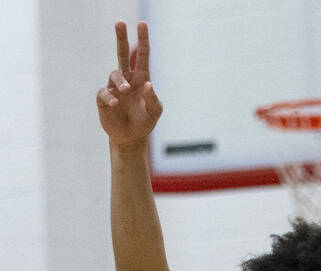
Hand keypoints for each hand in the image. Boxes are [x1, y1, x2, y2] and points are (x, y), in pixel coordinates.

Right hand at [96, 21, 161, 146]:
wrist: (131, 137)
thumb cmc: (145, 121)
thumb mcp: (155, 111)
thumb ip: (154, 99)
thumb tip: (148, 84)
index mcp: (141, 79)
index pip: (142, 56)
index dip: (143, 40)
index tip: (142, 24)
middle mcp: (127, 80)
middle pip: (122, 54)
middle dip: (121, 38)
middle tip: (120, 22)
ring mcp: (114, 88)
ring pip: (114, 75)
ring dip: (120, 81)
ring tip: (125, 91)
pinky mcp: (104, 100)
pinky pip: (104, 93)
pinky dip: (110, 96)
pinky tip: (116, 103)